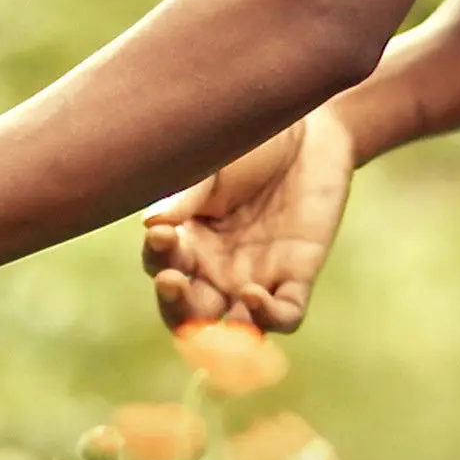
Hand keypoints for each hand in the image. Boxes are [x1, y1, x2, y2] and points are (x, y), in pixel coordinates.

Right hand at [140, 106, 357, 332]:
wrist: (309, 129)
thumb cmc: (251, 141)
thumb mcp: (212, 166)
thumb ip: (186, 196)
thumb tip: (150, 223)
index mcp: (188, 240)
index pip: (161, 266)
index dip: (157, 258)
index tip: (162, 233)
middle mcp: (216, 268)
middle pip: (188, 313)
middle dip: (176, 307)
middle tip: (173, 283)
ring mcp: (256, 278)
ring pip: (230, 329)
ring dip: (217, 331)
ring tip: (211, 310)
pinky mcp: (296, 279)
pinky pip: (283, 318)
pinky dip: (267, 318)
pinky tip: (255, 294)